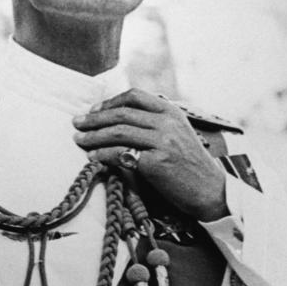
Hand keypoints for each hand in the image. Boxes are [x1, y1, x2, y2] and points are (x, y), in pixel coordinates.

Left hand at [72, 89, 228, 220]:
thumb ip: (154, 121)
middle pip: (122, 113)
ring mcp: (163, 142)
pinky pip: (121, 154)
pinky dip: (102, 154)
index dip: (110, 101)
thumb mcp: (177, 133)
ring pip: (118, 132)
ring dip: (93, 136)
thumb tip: (119, 115)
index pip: (134, 95)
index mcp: (171, 111)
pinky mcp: (157, 163)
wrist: (210, 189)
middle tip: (76, 123)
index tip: (93, 110)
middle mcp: (168, 123)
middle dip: (94, 118)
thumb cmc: (189, 163)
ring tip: (78, 139)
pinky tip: (92, 157)